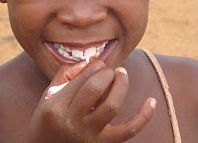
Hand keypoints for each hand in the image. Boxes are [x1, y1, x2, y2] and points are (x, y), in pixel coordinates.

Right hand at [27, 59, 155, 142]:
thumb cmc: (46, 122)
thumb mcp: (48, 96)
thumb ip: (65, 75)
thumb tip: (89, 62)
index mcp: (56, 108)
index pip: (80, 79)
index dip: (94, 66)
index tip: (99, 62)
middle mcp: (72, 122)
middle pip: (95, 89)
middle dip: (106, 73)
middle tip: (109, 70)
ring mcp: (89, 136)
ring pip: (111, 106)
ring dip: (121, 85)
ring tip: (122, 73)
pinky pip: (128, 131)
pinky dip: (143, 116)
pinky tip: (151, 101)